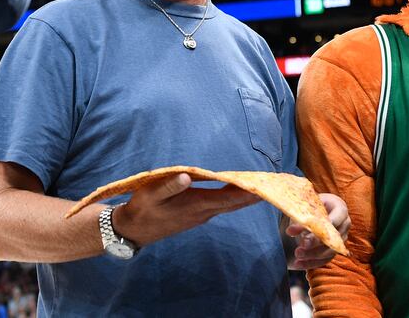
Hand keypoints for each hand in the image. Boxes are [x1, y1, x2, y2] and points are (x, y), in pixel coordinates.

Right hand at [111, 173, 260, 247]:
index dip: (247, 192)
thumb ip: (169, 186)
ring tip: (263, 185)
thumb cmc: (142, 209)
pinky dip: (235, 198)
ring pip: (230, 205)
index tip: (264, 186)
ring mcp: (201, 215)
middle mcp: (203, 212)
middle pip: (235, 203)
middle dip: (254, 194)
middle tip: (275, 184)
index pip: (228, 198)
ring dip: (246, 196)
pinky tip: (240, 191)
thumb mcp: (151, 194)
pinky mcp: (197, 215)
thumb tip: (187, 177)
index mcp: (195, 205)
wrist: (134, 230)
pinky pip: (222, 206)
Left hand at [285, 193, 349, 269]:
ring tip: (297, 254)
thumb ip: (300, 219)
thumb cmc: (310, 207)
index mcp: (339, 208)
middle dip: (316, 242)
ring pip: (330, 251)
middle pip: (334, 236)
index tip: (312, 232)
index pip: (338, 217)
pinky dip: (311, 263)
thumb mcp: (305, 209)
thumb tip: (291, 231)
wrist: (312, 213)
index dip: (327, 225)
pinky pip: (325, 260)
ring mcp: (341, 239)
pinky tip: (298, 263)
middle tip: (302, 245)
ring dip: (313, 254)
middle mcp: (344, 224)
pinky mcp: (334, 251)